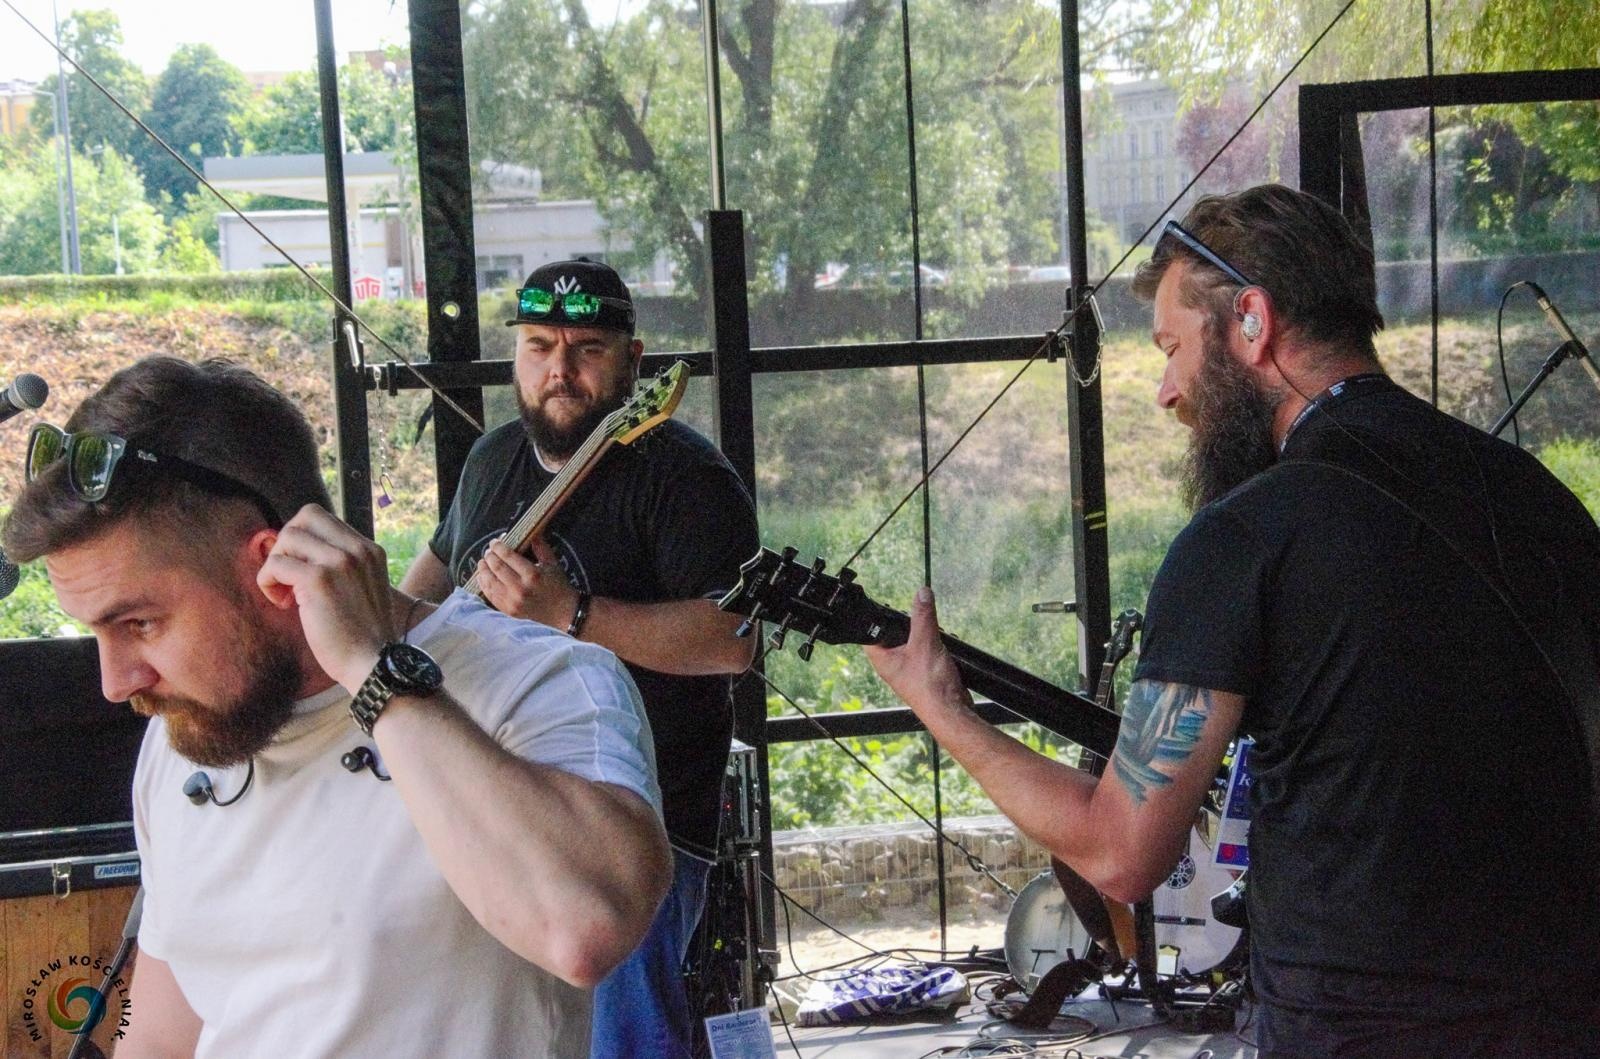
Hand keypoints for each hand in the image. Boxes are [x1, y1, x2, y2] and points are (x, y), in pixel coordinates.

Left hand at [256, 504, 395, 693]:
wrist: (373, 663)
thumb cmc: (360, 634)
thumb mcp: (360, 588)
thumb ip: (339, 566)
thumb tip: (292, 551)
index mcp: (369, 550)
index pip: (322, 518)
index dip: (301, 539)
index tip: (300, 568)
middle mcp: (358, 549)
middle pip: (305, 516)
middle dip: (287, 544)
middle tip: (288, 575)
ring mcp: (340, 561)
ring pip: (287, 538)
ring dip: (276, 565)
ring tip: (286, 594)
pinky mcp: (319, 579)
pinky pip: (276, 564)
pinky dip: (269, 583)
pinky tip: (284, 603)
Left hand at [475, 537, 577, 626]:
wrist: (563, 614)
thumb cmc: (559, 587)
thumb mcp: (553, 564)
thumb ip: (541, 547)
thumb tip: (533, 531)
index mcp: (532, 575)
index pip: (508, 556)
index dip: (498, 547)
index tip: (494, 542)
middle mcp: (520, 588)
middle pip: (496, 567)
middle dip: (489, 556)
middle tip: (488, 551)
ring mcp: (513, 601)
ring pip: (490, 582)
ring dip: (483, 570)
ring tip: (482, 563)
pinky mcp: (508, 611)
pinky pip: (490, 595)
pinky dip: (484, 585)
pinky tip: (482, 577)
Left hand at [864, 587, 972, 720]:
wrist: (951, 710)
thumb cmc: (930, 686)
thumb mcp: (925, 643)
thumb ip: (923, 616)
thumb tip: (922, 594)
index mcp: (882, 659)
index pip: (870, 632)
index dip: (877, 618)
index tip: (887, 606)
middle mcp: (892, 664)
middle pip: (893, 634)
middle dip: (907, 624)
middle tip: (916, 616)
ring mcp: (908, 669)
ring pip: (912, 642)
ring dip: (923, 634)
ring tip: (932, 631)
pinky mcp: (924, 672)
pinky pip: (926, 651)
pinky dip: (934, 644)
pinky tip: (942, 643)